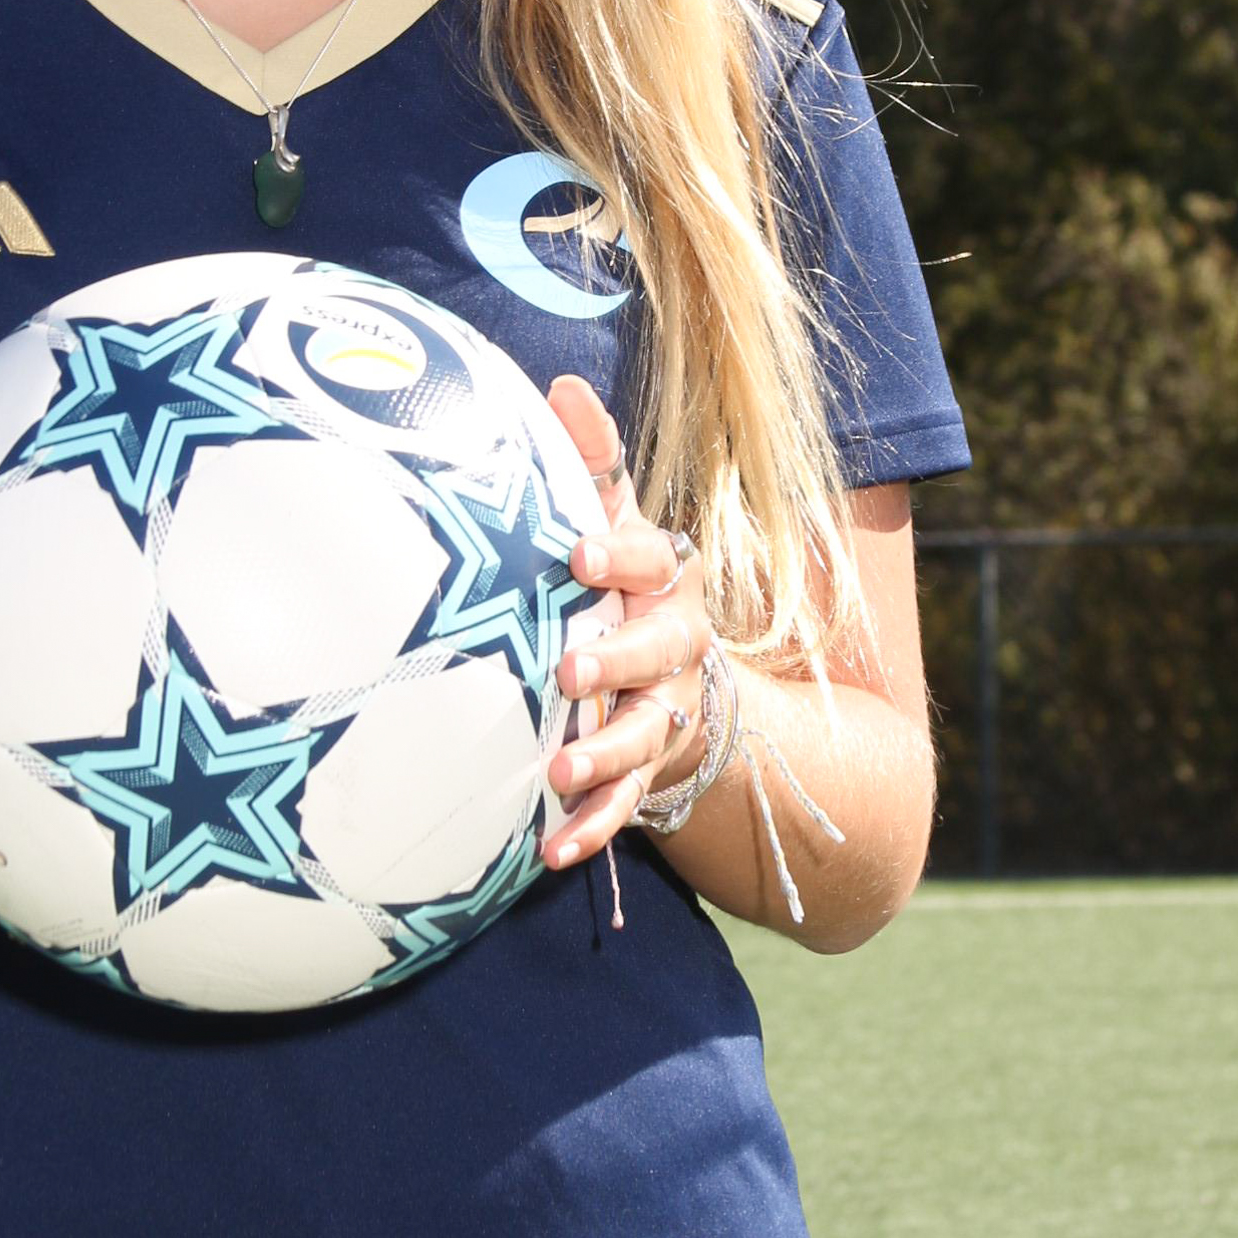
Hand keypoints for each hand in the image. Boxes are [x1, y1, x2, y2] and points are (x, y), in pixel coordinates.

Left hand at [539, 376, 711, 872]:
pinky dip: (592, 830)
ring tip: (557, 770)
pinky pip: (625, 805)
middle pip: (653, 652)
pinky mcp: (648, 770)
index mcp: (660, 578)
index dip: (616, 554)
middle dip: (614, 660)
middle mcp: (671, 646)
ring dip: (602, 754)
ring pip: (641, 736)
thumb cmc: (625, 583)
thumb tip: (562, 385)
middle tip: (568, 670)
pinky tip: (552, 852)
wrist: (685, 676)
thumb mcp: (617, 521)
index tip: (577, 552)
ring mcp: (664, 712)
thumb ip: (593, 463)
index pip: (646, 558)